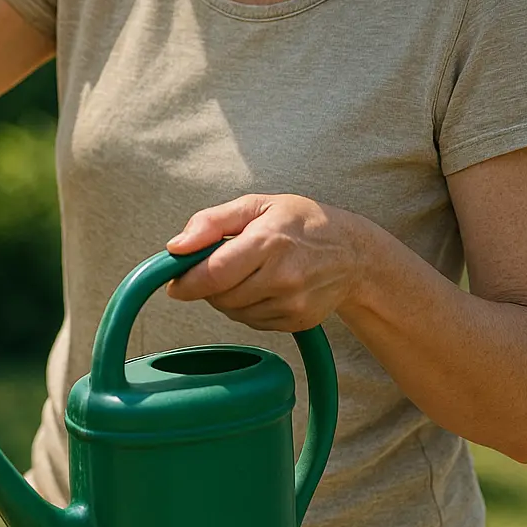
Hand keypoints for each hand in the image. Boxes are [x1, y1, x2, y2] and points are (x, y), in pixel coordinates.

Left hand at [165, 193, 368, 331]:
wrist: (352, 252)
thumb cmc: (300, 222)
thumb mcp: (256, 205)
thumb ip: (211, 222)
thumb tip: (175, 247)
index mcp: (269, 242)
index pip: (215, 274)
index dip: (186, 282)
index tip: (174, 283)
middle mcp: (283, 277)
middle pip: (221, 297)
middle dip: (207, 286)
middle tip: (218, 266)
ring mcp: (293, 303)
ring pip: (234, 313)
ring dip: (227, 297)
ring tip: (246, 272)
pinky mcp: (298, 321)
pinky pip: (253, 322)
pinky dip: (247, 308)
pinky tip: (262, 287)